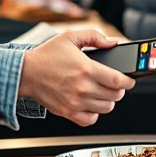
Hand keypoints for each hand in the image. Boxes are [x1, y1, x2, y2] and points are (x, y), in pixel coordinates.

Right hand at [19, 30, 135, 125]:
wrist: (26, 73)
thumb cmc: (47, 55)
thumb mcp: (70, 37)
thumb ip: (93, 36)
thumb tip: (112, 42)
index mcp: (86, 69)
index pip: (118, 81)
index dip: (128, 81)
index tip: (129, 79)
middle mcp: (83, 88)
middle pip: (115, 96)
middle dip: (119, 89)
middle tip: (114, 83)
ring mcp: (75, 102)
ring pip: (106, 108)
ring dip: (109, 101)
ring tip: (103, 92)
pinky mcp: (68, 112)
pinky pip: (90, 119)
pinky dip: (95, 113)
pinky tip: (91, 103)